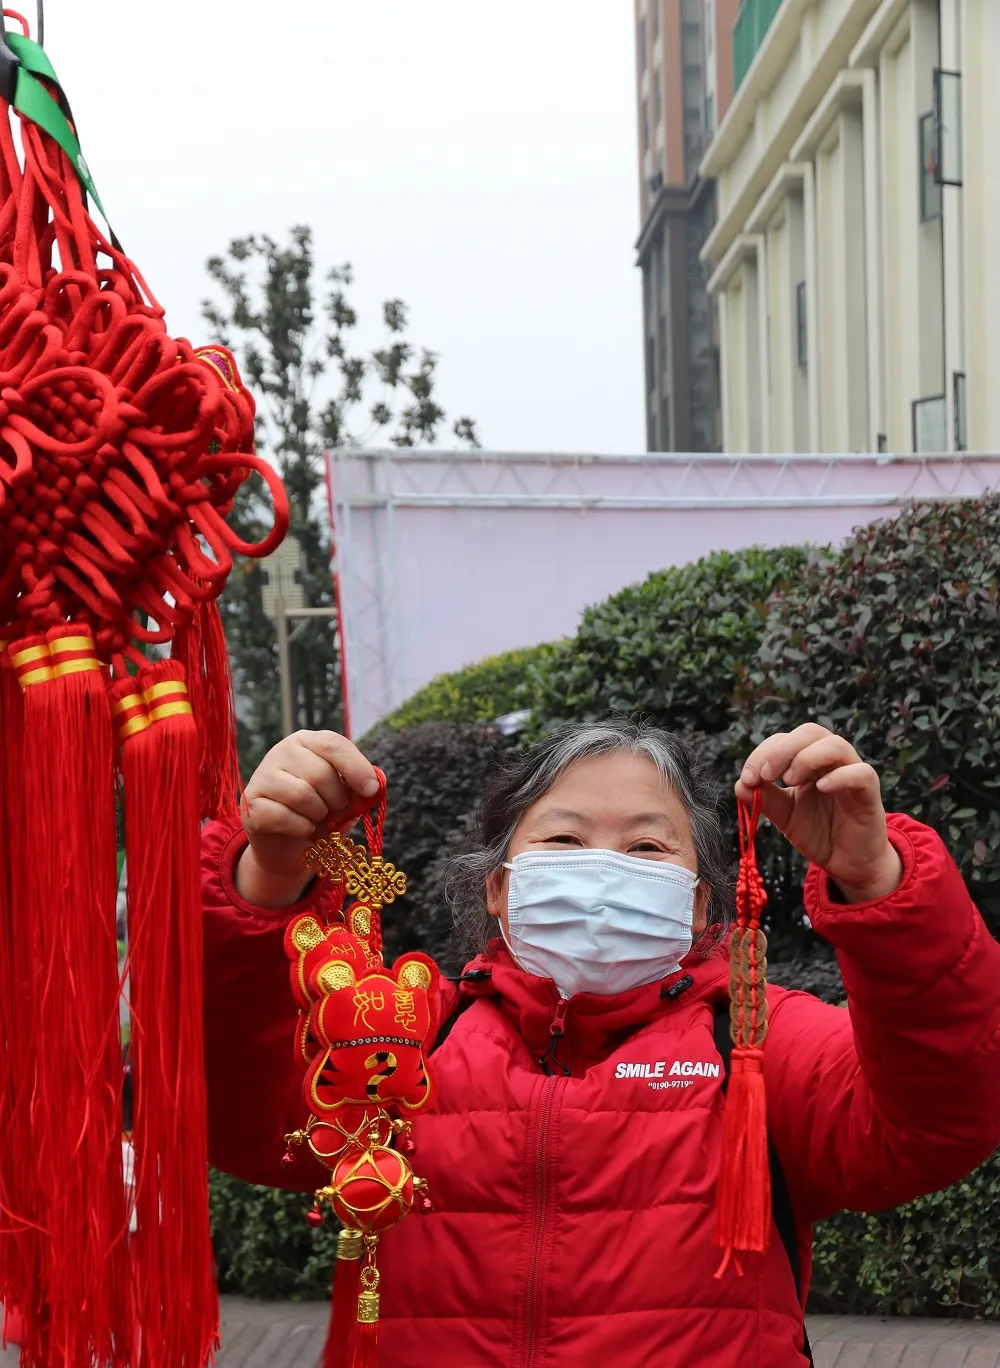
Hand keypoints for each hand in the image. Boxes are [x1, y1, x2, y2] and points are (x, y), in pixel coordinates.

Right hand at [236, 730, 379, 907]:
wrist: (291, 845)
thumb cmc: (322, 813)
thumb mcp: (345, 796)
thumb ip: (357, 786)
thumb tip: (372, 786)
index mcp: (307, 741)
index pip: (333, 744)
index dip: (356, 767)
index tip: (371, 789)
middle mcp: (282, 751)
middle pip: (320, 773)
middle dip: (336, 799)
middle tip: (334, 809)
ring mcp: (263, 775)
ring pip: (302, 795)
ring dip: (318, 815)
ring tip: (317, 818)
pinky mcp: (251, 803)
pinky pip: (283, 816)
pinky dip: (301, 828)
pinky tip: (302, 829)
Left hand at [736, 723, 901, 903]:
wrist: (847, 863)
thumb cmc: (818, 832)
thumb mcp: (784, 815)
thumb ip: (765, 798)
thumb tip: (740, 784)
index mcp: (809, 761)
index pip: (785, 739)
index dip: (763, 752)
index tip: (749, 777)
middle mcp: (831, 761)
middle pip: (810, 732)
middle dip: (782, 749)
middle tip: (766, 775)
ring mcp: (852, 773)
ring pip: (836, 745)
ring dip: (807, 758)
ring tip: (790, 781)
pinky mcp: (870, 792)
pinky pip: (861, 773)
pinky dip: (839, 776)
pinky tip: (820, 787)